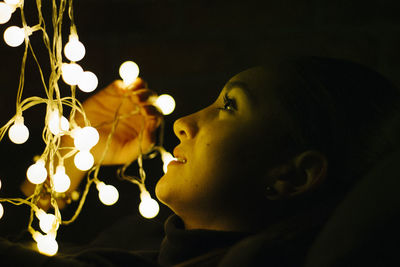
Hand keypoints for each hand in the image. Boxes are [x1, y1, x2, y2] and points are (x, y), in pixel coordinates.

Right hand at [21, 78, 162, 207]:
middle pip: (151, 98)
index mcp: (145, 124)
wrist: (80, 145)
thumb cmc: (106, 152)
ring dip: (139, 88)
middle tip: (138, 101)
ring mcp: (125, 100)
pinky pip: (120, 85)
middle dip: (147, 97)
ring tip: (132, 95)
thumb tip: (155, 127)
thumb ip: (145, 143)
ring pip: (140, 87)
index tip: (146, 113)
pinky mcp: (111, 93)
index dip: (154, 111)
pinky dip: (122, 85)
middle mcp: (138, 110)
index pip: (156, 114)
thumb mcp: (127, 153)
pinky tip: (120, 91)